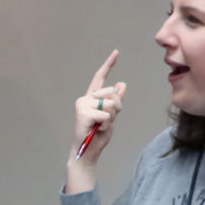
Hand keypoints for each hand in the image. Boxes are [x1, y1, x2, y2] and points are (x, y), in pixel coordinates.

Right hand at [68, 50, 125, 165]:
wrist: (87, 152)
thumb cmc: (97, 136)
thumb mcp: (111, 117)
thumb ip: (115, 102)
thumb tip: (121, 84)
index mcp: (91, 98)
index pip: (100, 78)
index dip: (108, 65)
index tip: (116, 52)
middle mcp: (85, 98)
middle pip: (112, 92)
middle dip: (117, 107)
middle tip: (107, 121)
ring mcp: (83, 105)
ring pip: (111, 103)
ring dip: (112, 117)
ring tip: (101, 126)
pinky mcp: (83, 113)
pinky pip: (107, 114)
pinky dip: (107, 124)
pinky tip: (98, 130)